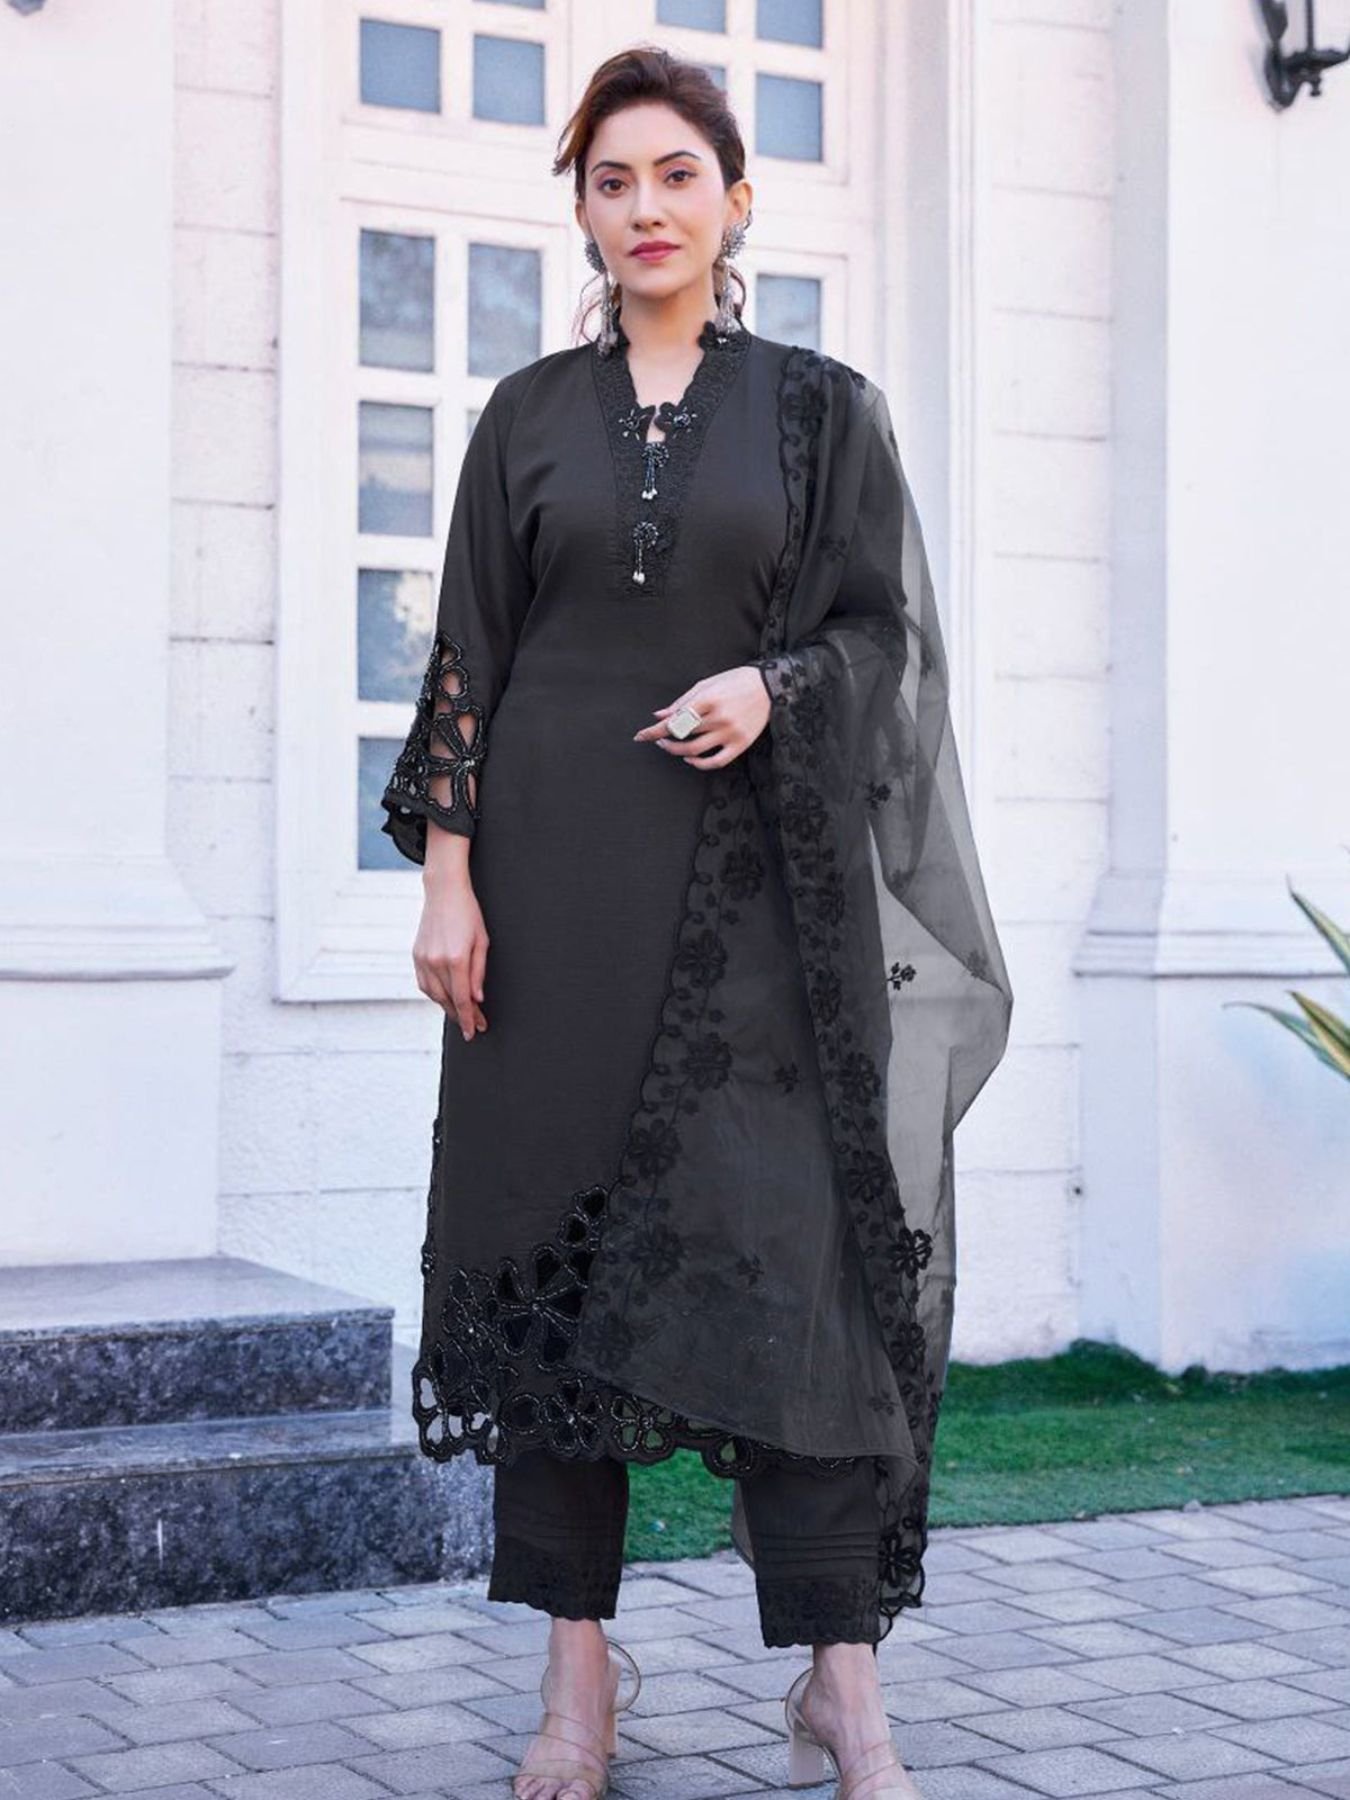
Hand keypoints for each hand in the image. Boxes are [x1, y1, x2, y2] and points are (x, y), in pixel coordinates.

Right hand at [413, 871, 488, 1040]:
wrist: (444, 892)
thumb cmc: (468, 914)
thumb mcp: (482, 942)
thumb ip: (479, 973)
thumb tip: (476, 999)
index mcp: (456, 959)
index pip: (462, 999)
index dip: (470, 1018)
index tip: (476, 1030)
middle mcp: (436, 962)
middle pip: (447, 1000)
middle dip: (461, 1017)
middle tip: (473, 1026)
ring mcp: (423, 959)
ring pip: (434, 995)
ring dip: (447, 1008)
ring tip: (461, 1015)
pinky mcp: (416, 955)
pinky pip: (424, 984)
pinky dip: (434, 994)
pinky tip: (445, 998)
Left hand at [633, 664, 770, 769]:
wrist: (769, 686)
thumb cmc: (735, 681)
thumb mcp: (707, 684)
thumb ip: (682, 701)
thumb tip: (659, 716)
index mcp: (708, 699)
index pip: (674, 720)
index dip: (654, 730)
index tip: (640, 736)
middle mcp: (719, 717)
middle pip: (682, 735)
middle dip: (663, 739)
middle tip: (656, 739)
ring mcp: (730, 732)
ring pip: (695, 751)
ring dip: (676, 751)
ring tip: (670, 746)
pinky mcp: (741, 744)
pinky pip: (716, 762)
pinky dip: (699, 764)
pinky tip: (690, 759)